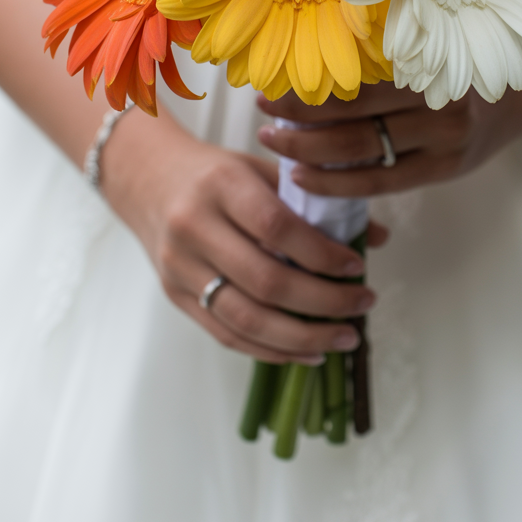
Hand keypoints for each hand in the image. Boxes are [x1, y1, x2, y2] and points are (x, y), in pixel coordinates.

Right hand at [99, 106, 386, 363]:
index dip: (320, 254)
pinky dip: (271, 350)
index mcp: (221, 186)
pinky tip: (307, 351)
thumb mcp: (262, 169)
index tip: (357, 267)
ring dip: (302, 337)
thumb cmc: (214, 173)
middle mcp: (195, 227)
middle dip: (323, 302)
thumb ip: (315, 202)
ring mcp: (181, 267)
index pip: (276, 227)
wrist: (146, 179)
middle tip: (363, 305)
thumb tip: (376, 237)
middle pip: (264, 281)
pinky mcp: (176, 296)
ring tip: (344, 337)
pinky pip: (227, 334)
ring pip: (246, 318)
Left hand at [256, 78, 521, 195]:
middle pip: (353, 119)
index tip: (269, 85)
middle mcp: (438, 104)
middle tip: (262, 115)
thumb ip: (382, 56)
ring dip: (309, 152)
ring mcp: (444, 142)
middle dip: (299, 120)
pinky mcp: (445, 170)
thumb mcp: (430, 47)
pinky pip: (381, 182)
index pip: (354, 83)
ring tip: (273, 143)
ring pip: (362, 153)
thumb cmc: (460, 66)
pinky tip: (303, 179)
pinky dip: (338, 183)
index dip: (308, 89)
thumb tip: (306, 59)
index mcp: (428, 64)